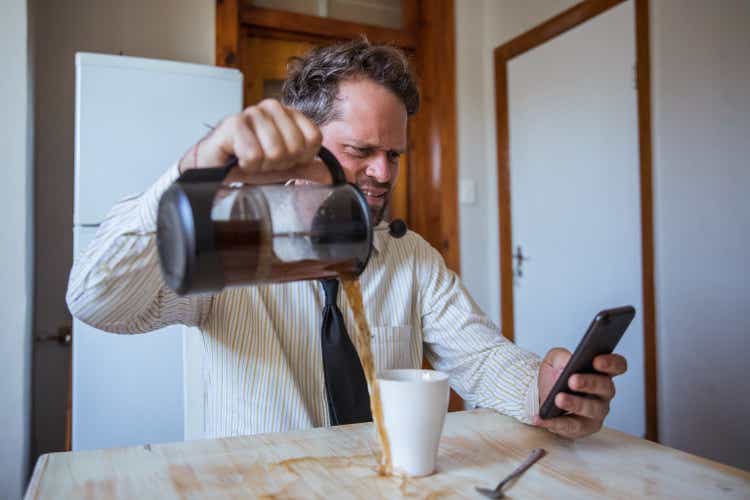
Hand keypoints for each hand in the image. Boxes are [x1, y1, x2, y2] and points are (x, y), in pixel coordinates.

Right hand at [179, 99, 322, 179]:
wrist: (216, 168)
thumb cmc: (250, 163)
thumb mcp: (287, 168)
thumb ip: (313, 169)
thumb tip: (341, 174)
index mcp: (290, 115)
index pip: (314, 138)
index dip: (300, 157)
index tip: (284, 159)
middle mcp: (273, 108)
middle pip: (295, 147)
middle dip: (279, 163)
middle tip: (263, 161)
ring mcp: (253, 112)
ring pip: (275, 151)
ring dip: (262, 165)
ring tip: (250, 160)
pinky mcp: (233, 123)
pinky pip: (254, 154)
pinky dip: (247, 165)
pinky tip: (239, 158)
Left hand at [533, 347, 626, 438]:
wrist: (542, 398)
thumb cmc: (555, 377)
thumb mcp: (553, 360)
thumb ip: (560, 357)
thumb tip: (566, 362)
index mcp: (601, 372)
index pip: (617, 365)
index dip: (611, 362)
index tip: (596, 360)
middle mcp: (604, 393)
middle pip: (605, 387)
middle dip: (589, 383)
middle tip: (572, 380)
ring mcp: (597, 412)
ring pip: (591, 409)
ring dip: (575, 404)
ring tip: (558, 399)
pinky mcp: (584, 428)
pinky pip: (572, 426)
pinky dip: (555, 422)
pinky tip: (541, 418)